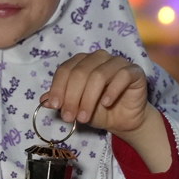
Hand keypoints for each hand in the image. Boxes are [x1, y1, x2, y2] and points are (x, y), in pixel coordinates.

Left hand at [45, 50, 170, 171]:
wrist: (124, 121)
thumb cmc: (99, 111)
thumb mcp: (76, 108)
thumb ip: (61, 102)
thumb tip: (44, 100)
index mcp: (82, 62)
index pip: (66, 69)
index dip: (58, 87)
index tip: (55, 106)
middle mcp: (99, 57)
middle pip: (80, 72)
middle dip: (72, 97)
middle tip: (69, 117)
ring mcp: (117, 62)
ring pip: (98, 75)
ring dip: (88, 99)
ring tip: (84, 117)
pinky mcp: (134, 71)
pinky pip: (122, 76)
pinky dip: (112, 91)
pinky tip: (106, 104)